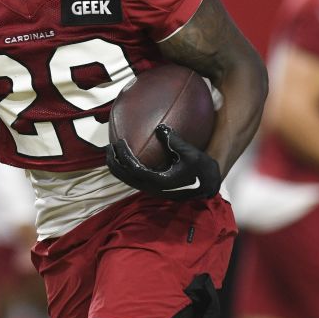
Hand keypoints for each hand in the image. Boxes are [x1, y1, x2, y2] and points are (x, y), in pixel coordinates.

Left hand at [105, 124, 220, 200]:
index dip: (123, 156)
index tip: (120, 142)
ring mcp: (152, 190)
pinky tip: (124, 157)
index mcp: (160, 182)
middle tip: (108, 146)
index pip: (134, 169)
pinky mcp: (153, 188)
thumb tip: (160, 127)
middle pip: (125, 177)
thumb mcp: (191, 153)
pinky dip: (125, 169)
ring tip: (111, 152)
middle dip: (113, 162)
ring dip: (117, 167)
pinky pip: (133, 179)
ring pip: (127, 180)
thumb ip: (174, 141)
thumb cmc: (202, 169)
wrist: (209, 185)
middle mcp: (153, 188)